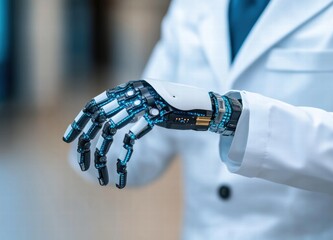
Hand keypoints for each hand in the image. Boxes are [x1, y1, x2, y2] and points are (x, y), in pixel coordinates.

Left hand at [63, 79, 241, 187]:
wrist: (205, 104)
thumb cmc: (176, 107)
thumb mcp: (150, 103)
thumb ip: (132, 107)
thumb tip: (110, 121)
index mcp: (129, 88)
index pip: (96, 103)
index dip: (80, 121)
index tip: (69, 138)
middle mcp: (134, 92)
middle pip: (99, 116)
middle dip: (86, 141)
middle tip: (83, 163)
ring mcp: (146, 101)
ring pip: (112, 127)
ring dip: (102, 152)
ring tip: (98, 172)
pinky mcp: (157, 114)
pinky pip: (133, 136)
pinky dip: (124, 155)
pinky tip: (120, 169)